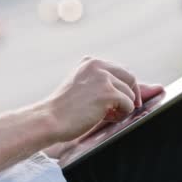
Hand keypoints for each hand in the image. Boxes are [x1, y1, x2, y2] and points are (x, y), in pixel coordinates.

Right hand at [44, 56, 163, 143]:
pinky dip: (122, 114)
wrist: (50, 119)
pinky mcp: (108, 93)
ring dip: (124, 107)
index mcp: (90, 62)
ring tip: (109, 116)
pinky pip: (129, 104)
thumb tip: (127, 89)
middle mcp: (98, 66)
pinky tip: (107, 118)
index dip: (124, 85)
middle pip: (129, 77)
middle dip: (131, 93)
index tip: (125, 98)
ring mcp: (103, 78)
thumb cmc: (64, 109)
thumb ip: (99, 82)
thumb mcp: (81, 86)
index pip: (119, 69)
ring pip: (129, 93)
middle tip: (126, 108)